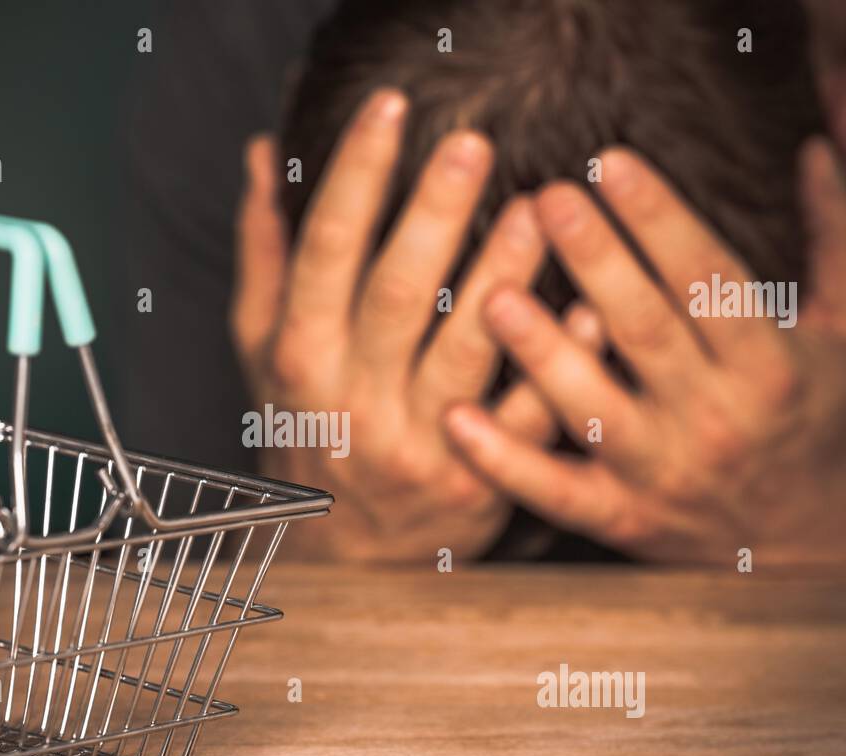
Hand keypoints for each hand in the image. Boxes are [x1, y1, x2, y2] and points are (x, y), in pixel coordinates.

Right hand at [232, 89, 593, 560]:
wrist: (346, 557)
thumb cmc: (307, 437)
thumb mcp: (265, 352)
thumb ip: (267, 255)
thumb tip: (259, 157)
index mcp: (300, 356)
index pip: (324, 252)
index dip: (355, 176)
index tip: (387, 108)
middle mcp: (352, 399)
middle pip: (396, 294)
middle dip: (433, 213)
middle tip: (472, 143)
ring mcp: (416, 442)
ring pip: (466, 350)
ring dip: (505, 274)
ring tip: (539, 206)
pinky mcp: (476, 478)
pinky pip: (525, 416)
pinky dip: (558, 360)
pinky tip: (586, 305)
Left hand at [445, 139, 845, 568]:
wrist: (803, 537)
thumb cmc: (816, 412)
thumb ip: (837, 236)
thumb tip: (813, 147)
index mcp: (769, 365)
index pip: (710, 280)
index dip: (661, 219)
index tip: (611, 161)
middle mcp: (714, 419)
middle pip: (645, 331)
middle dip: (594, 261)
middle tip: (543, 198)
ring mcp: (659, 473)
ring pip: (591, 408)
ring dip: (540, 352)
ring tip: (492, 294)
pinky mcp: (618, 516)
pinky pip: (553, 490)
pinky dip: (502, 460)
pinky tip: (455, 417)